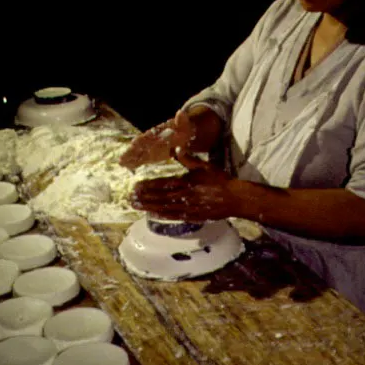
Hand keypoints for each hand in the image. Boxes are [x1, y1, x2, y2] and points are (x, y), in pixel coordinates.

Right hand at [119, 110, 194, 169]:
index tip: (134, 142)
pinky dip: (133, 162)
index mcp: (158, 132)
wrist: (183, 134)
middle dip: (132, 150)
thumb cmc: (183, 129)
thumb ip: (182, 120)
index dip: (142, 139)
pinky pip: (141, 159)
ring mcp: (150, 148)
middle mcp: (151, 140)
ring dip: (130, 156)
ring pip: (138, 152)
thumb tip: (180, 112)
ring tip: (120, 161)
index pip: (148, 135)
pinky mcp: (151, 156)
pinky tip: (123, 165)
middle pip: (140, 145)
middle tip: (123, 155)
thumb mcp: (184, 124)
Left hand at [131, 150, 245, 221]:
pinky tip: (152, 214)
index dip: (148, 186)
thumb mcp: (205, 165)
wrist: (235, 198)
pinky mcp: (193, 216)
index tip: (136, 186)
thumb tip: (174, 148)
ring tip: (135, 206)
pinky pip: (174, 216)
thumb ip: (188, 158)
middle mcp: (186, 196)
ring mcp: (189, 208)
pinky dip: (162, 216)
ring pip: (164, 208)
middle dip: (144, 197)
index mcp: (187, 182)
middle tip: (129, 197)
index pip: (163, 184)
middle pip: (160, 197)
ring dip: (148, 207)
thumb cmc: (220, 180)